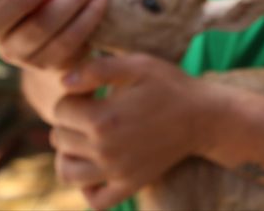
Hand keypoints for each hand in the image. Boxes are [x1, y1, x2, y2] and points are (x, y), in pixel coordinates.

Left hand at [49, 53, 224, 209]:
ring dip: (70, 153)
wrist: (204, 117)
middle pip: (59, 138)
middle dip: (70, 121)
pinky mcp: (130, 186)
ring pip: (66, 172)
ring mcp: (117, 173)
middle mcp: (106, 151)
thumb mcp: (137, 65)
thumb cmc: (170, 86)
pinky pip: (95, 200)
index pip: (60, 109)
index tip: (93, 91)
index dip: (74, 95)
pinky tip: (97, 167)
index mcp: (103, 119)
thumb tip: (63, 81)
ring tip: (88, 138)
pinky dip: (88, 187)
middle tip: (95, 110)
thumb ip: (97, 69)